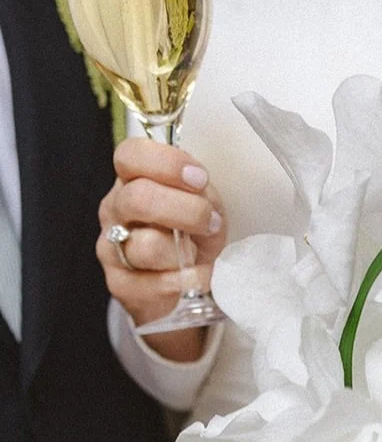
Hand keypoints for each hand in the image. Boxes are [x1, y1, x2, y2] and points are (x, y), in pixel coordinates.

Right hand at [97, 138, 227, 360]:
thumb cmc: (193, 235)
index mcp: (132, 180)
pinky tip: (198, 276)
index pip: (130, 155)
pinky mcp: (121, 286)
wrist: (185, 285)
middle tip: (210, 221)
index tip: (199, 179)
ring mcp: (112, 249)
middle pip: (138, 199)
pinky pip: (157, 284)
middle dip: (185, 210)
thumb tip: (200, 193)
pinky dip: (188, 280)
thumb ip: (200, 192)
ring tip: (199, 254)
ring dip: (184, 251)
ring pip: (146, 246)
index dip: (166, 162)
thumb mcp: (203, 204)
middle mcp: (115, 210)